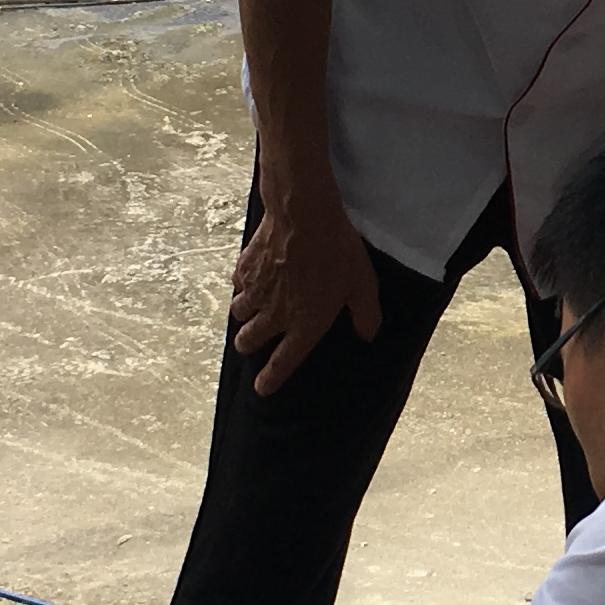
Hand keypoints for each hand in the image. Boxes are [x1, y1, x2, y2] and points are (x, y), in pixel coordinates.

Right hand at [229, 185, 381, 393]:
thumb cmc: (336, 252)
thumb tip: (368, 335)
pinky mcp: (244, 268)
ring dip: (243, 316)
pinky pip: (237, 285)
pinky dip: (242, 285)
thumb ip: (365, 315)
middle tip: (251, 341)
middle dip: (248, 345)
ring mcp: (255, 291)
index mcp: (303, 325)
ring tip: (252, 310)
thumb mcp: (362, 285)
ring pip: (238, 314)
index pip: (282, 362)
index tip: (261, 389)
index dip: (271, 379)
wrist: (304, 215)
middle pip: (247, 341)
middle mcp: (274, 314)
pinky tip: (252, 278)